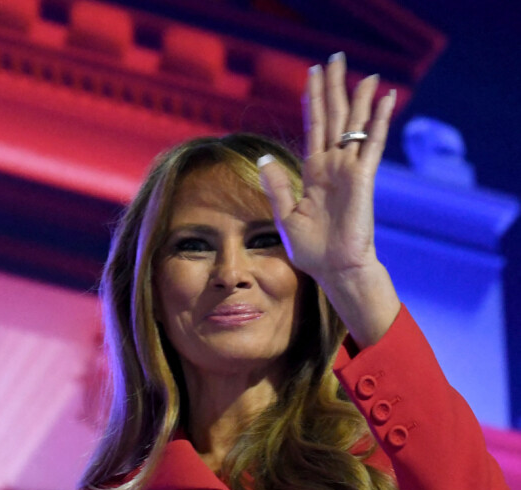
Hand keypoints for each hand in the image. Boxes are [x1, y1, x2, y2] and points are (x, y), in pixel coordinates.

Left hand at [258, 53, 400, 347]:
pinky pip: (371, 143)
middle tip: (334, 59)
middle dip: (333, 89)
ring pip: (354, 125)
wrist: (334, 269)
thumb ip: (277, 187)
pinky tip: (386, 99)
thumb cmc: (312, 250)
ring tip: (365, 73)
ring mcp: (349, 171)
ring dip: (358, 98)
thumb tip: (264, 158)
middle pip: (333, 118)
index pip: (313, 129)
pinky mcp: (363, 179)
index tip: (311, 77)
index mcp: (313, 173)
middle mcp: (332, 167)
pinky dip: (379, 121)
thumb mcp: (286, 216)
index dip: (312, 102)